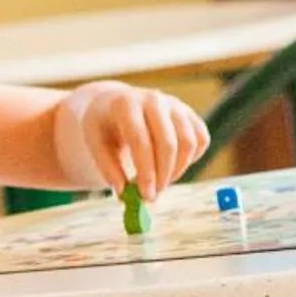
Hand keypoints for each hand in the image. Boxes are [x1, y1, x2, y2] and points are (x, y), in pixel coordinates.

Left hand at [63, 82, 210, 198]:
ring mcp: (175, 105)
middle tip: (153, 196)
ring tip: (159, 182)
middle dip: (163, 176)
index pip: (141, 142)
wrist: (118, 104)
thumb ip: (108, 168)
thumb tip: (124, 193)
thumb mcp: (94, 143)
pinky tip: (171, 166)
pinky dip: (190, 160)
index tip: (145, 196)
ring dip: (177, 171)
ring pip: (189, 144)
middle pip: (168, 144)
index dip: (145, 172)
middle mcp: (154, 100)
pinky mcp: (190, 113)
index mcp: (126, 104)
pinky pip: (201, 141)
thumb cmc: (105, 126)